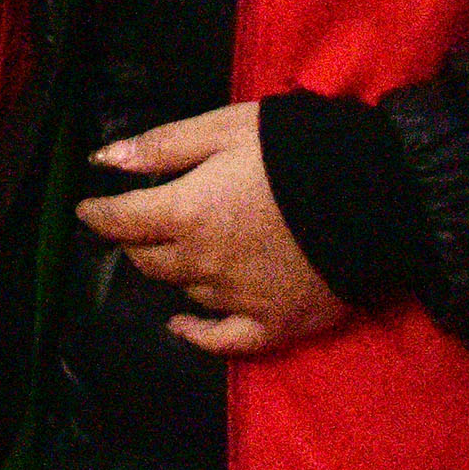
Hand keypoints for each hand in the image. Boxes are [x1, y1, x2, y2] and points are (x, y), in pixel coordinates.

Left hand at [74, 101, 349, 359]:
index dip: (98, 213)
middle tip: (136, 224)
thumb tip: (103, 160)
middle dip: (134, 240)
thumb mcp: (224, 129)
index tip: (89, 208)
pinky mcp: (277, 323)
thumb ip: (161, 148)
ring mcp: (240, 299)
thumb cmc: (296, 150)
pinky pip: (225, 340)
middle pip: (149, 260)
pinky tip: (181, 326)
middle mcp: (204, 263)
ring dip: (172, 271)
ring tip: (175, 252)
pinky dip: (198, 334)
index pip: (121, 221)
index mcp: (187, 213)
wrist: (379, 194)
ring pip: (184, 290)